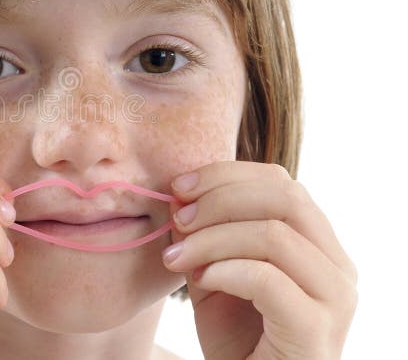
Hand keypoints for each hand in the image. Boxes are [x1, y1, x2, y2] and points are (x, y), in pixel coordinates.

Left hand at [162, 161, 357, 359]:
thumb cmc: (237, 340)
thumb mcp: (212, 275)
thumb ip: (202, 235)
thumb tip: (178, 192)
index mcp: (317, 243)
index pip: (280, 182)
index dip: (224, 175)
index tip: (178, 186)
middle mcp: (337, 265)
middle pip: (285, 196)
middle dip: (219, 199)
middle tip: (178, 220)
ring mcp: (334, 298)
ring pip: (274, 234)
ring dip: (212, 238)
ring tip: (178, 258)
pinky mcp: (316, 331)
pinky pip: (268, 279)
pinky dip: (225, 270)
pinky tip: (202, 280)